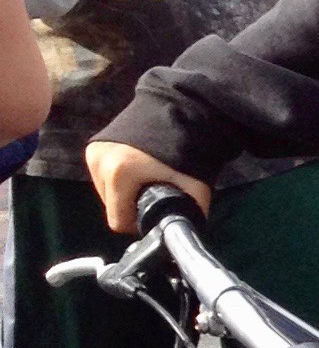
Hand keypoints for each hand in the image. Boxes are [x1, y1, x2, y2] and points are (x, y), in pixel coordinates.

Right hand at [84, 140, 210, 234]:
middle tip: (155, 194)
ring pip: (105, 193)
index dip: (139, 223)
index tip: (156, 214)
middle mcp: (100, 162)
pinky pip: (103, 177)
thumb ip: (188, 216)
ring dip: (124, 193)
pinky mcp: (93, 146)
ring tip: (147, 179)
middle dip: (132, 207)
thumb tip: (184, 237)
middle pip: (111, 207)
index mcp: (119, 174)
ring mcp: (93, 153)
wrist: (180, 109)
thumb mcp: (195, 188)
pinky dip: (119, 180)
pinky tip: (137, 169)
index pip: (118, 221)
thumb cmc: (189, 150)